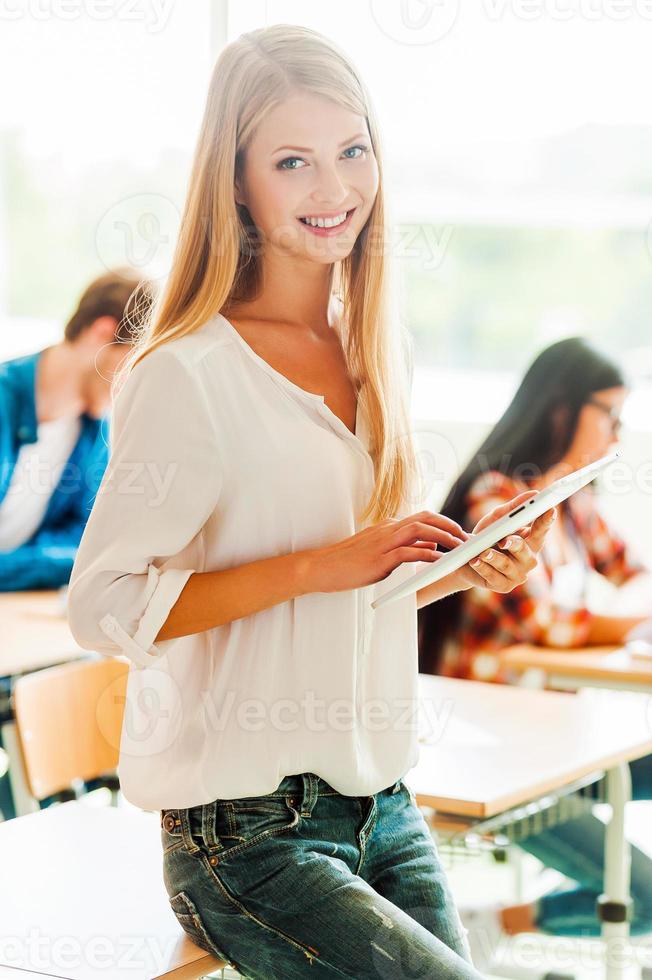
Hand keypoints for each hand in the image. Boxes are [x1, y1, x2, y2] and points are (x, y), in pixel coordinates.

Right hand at [303, 510, 469, 592]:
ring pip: (420, 531)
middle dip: (449, 526)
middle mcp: (387, 529)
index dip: (444, 523)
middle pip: (425, 518)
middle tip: (466, 538)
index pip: (422, 518)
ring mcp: (383, 542)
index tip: (459, 534)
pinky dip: (427, 555)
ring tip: (459, 548)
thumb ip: (403, 547)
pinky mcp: (379, 559)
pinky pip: (408, 552)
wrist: (321, 567)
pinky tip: (439, 562)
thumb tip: (430, 548)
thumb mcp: (378, 551)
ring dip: (444, 538)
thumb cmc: (348, 563)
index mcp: (387, 526)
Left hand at [450, 490, 556, 593]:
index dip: (546, 521)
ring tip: (482, 552)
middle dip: (515, 544)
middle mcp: (528, 560)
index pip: (541, 531)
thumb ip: (514, 508)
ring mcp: (517, 575)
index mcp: (531, 542)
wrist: (465, 559)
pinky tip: (475, 561)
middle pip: (525, 551)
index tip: (549, 510)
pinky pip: (493, 577)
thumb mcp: (497, 519)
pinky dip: (482, 568)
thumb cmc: (487, 536)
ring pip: (507, 565)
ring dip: (493, 557)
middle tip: (504, 540)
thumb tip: (533, 493)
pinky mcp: (503, 586)